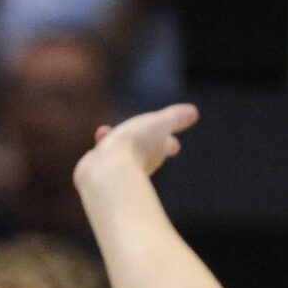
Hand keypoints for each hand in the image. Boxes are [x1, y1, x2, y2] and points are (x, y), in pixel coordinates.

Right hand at [75, 102, 198, 185]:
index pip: (167, 145)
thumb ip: (175, 117)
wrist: (108, 170)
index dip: (170, 143)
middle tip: (140, 138)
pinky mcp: (99, 174)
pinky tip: (94, 152)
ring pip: (119, 154)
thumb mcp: (161, 122)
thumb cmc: (136, 145)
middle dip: (142, 143)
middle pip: (145, 153)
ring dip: (114, 142)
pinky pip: (101, 161)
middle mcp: (140, 162)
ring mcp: (118, 169)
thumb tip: (193, 113)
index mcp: (157, 150)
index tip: (175, 145)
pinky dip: (100, 153)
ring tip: (104, 132)